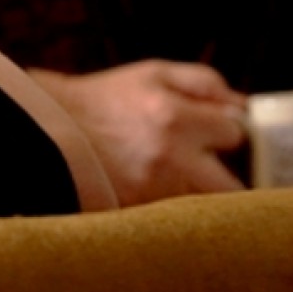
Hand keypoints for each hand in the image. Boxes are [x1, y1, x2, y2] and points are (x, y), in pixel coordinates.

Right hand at [30, 60, 247, 205]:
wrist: (49, 127)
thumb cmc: (105, 98)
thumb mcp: (152, 74)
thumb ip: (203, 82)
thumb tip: (243, 107)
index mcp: (174, 115)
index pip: (235, 133)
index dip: (225, 131)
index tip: (215, 132)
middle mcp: (169, 155)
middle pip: (234, 186)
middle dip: (226, 176)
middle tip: (210, 167)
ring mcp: (153, 188)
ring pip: (204, 205)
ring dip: (198, 193)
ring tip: (175, 176)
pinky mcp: (137, 211)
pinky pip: (175, 217)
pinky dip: (172, 206)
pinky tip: (153, 187)